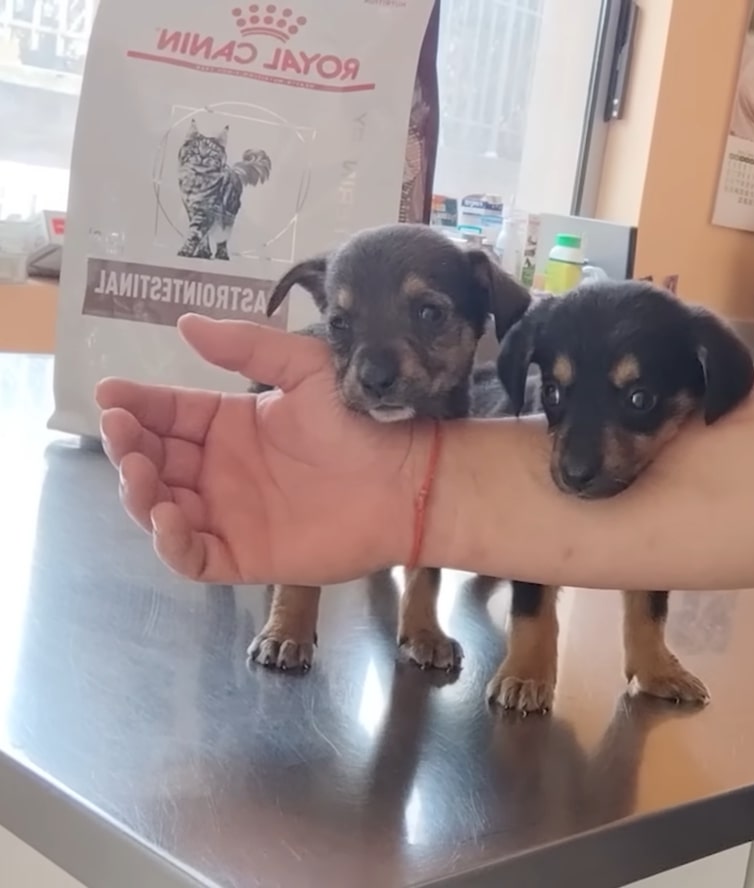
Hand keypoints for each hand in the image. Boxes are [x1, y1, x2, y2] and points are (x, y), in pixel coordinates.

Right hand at [95, 314, 427, 584]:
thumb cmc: (360, 421)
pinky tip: (167, 515)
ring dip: (138, 491)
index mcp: (231, 424)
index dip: (135, 405)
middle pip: (155, 461)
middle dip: (127, 446)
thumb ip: (249, 346)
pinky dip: (170, 542)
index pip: (168, 414)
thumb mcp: (305, 368)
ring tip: (140, 470)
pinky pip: (192, 556)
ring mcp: (230, 515)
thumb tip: (186, 323)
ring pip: (161, 508)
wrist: (406, 479)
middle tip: (120, 431)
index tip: (108, 395)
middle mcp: (222, 470)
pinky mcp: (245, 556)